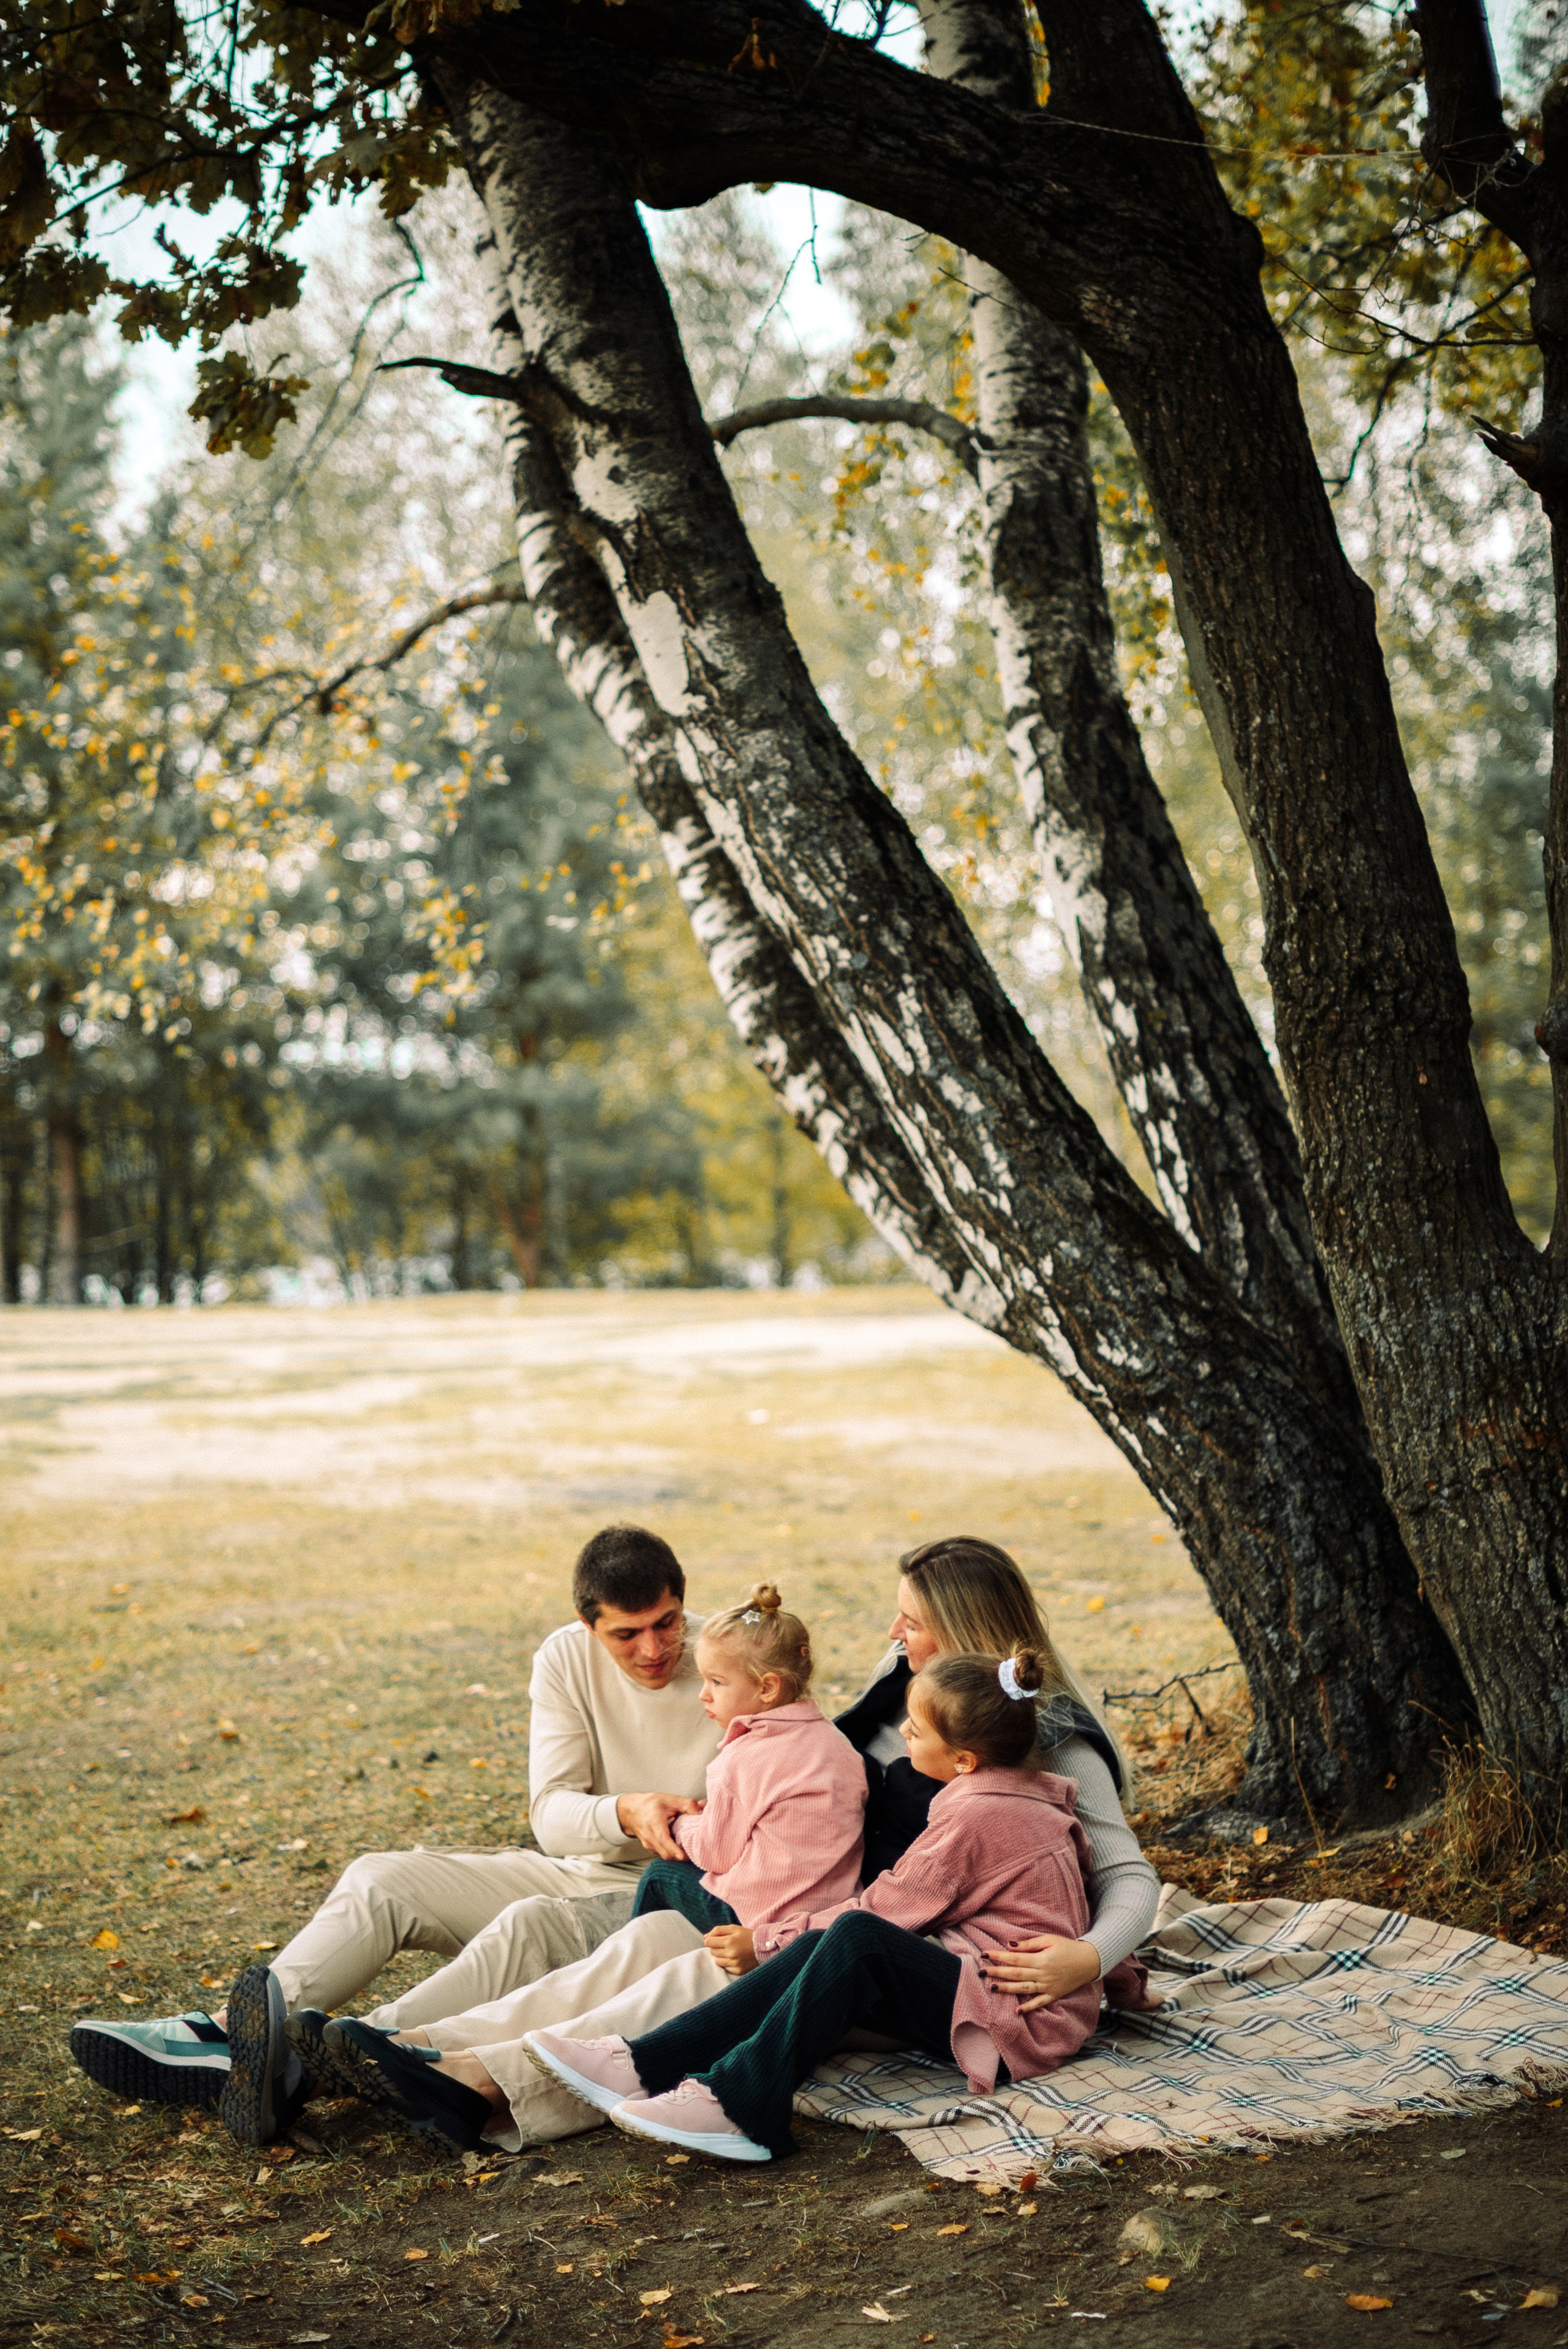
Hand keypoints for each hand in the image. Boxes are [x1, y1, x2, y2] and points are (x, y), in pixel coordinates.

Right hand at [616, 1790, 703, 1858]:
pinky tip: (679, 1844)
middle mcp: (650, 1838)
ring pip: (665, 1855)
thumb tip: (703, 1810)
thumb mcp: (669, 1799)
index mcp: (654, 1824)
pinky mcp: (651, 1848)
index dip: (675, 1850)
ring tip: (689, 1847)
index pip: (664, 1841)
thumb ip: (687, 1804)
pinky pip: (662, 1852)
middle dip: (680, 1856)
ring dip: (676, 1853)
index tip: (684, 1856)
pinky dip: (671, 1851)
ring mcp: (649, 1845)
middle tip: (695, 1853)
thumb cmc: (649, 1804)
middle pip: (666, 1854)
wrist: (630, 1810)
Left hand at [703, 1924, 757, 1974]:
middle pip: (712, 1952)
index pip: (708, 1942)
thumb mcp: (734, 1928)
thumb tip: (705, 1937)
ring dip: (720, 1956)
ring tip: (730, 1951)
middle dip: (716, 1947)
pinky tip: (734, 1958)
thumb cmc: (747, 1936)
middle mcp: (730, 1954)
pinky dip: (727, 1963)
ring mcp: (734, 1964)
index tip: (715, 1939)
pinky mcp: (738, 1971)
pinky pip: (725, 1968)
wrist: (764, 1948)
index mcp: (729, 1941)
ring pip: (717, 1961)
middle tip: (726, 1945)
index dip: (710, 1940)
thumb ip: (718, 1930)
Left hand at [979, 1934, 1101, 2014]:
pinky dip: (1029, 2008)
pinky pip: (1039, 2002)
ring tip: (992, 1988)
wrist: (1089, 1961)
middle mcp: (1043, 1974)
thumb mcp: (1049, 1939)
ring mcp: (1048, 1987)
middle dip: (997, 1973)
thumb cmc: (1067, 1947)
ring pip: (1024, 1989)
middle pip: (1016, 1974)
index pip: (1015, 1958)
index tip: (984, 1955)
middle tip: (981, 1972)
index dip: (998, 1956)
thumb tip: (1010, 1946)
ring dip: (1007, 1989)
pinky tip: (1017, 2011)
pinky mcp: (1054, 1995)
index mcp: (1041, 1959)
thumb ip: (1029, 1944)